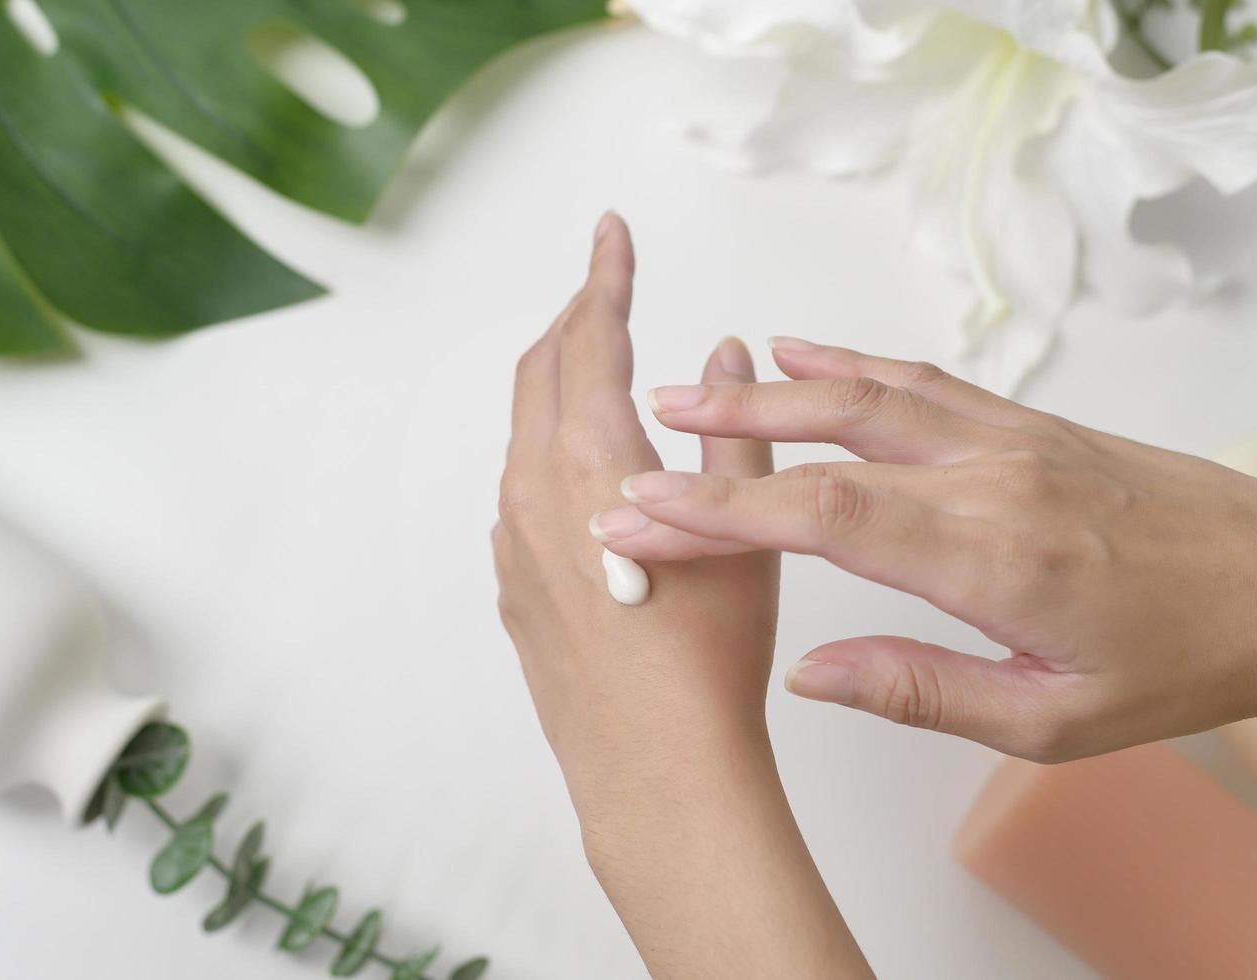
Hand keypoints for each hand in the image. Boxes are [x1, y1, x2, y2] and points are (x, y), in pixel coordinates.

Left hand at [492, 214, 777, 802]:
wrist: (653, 766)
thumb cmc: (706, 654)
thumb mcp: (744, 529)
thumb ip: (732, 431)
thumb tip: (723, 357)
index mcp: (588, 458)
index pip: (590, 336)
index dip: (605, 274)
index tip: (611, 232)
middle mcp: (532, 489)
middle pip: (540, 372)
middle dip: (574, 320)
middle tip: (607, 289)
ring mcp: (512, 541)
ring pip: (524, 433)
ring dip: (558, 386)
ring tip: (600, 370)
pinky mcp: (512, 585)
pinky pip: (521, 494)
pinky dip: (549, 455)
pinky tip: (590, 473)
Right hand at [594, 337, 1256, 762]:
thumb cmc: (1182, 657)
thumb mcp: (1051, 720)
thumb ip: (919, 690)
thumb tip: (810, 673)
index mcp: (989, 556)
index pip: (820, 517)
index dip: (717, 514)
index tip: (641, 519)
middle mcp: (989, 477)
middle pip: (824, 443)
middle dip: (716, 450)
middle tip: (635, 450)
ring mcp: (1008, 437)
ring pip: (863, 395)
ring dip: (768, 394)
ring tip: (692, 394)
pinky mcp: (1024, 421)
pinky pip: (918, 379)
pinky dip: (847, 363)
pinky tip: (801, 355)